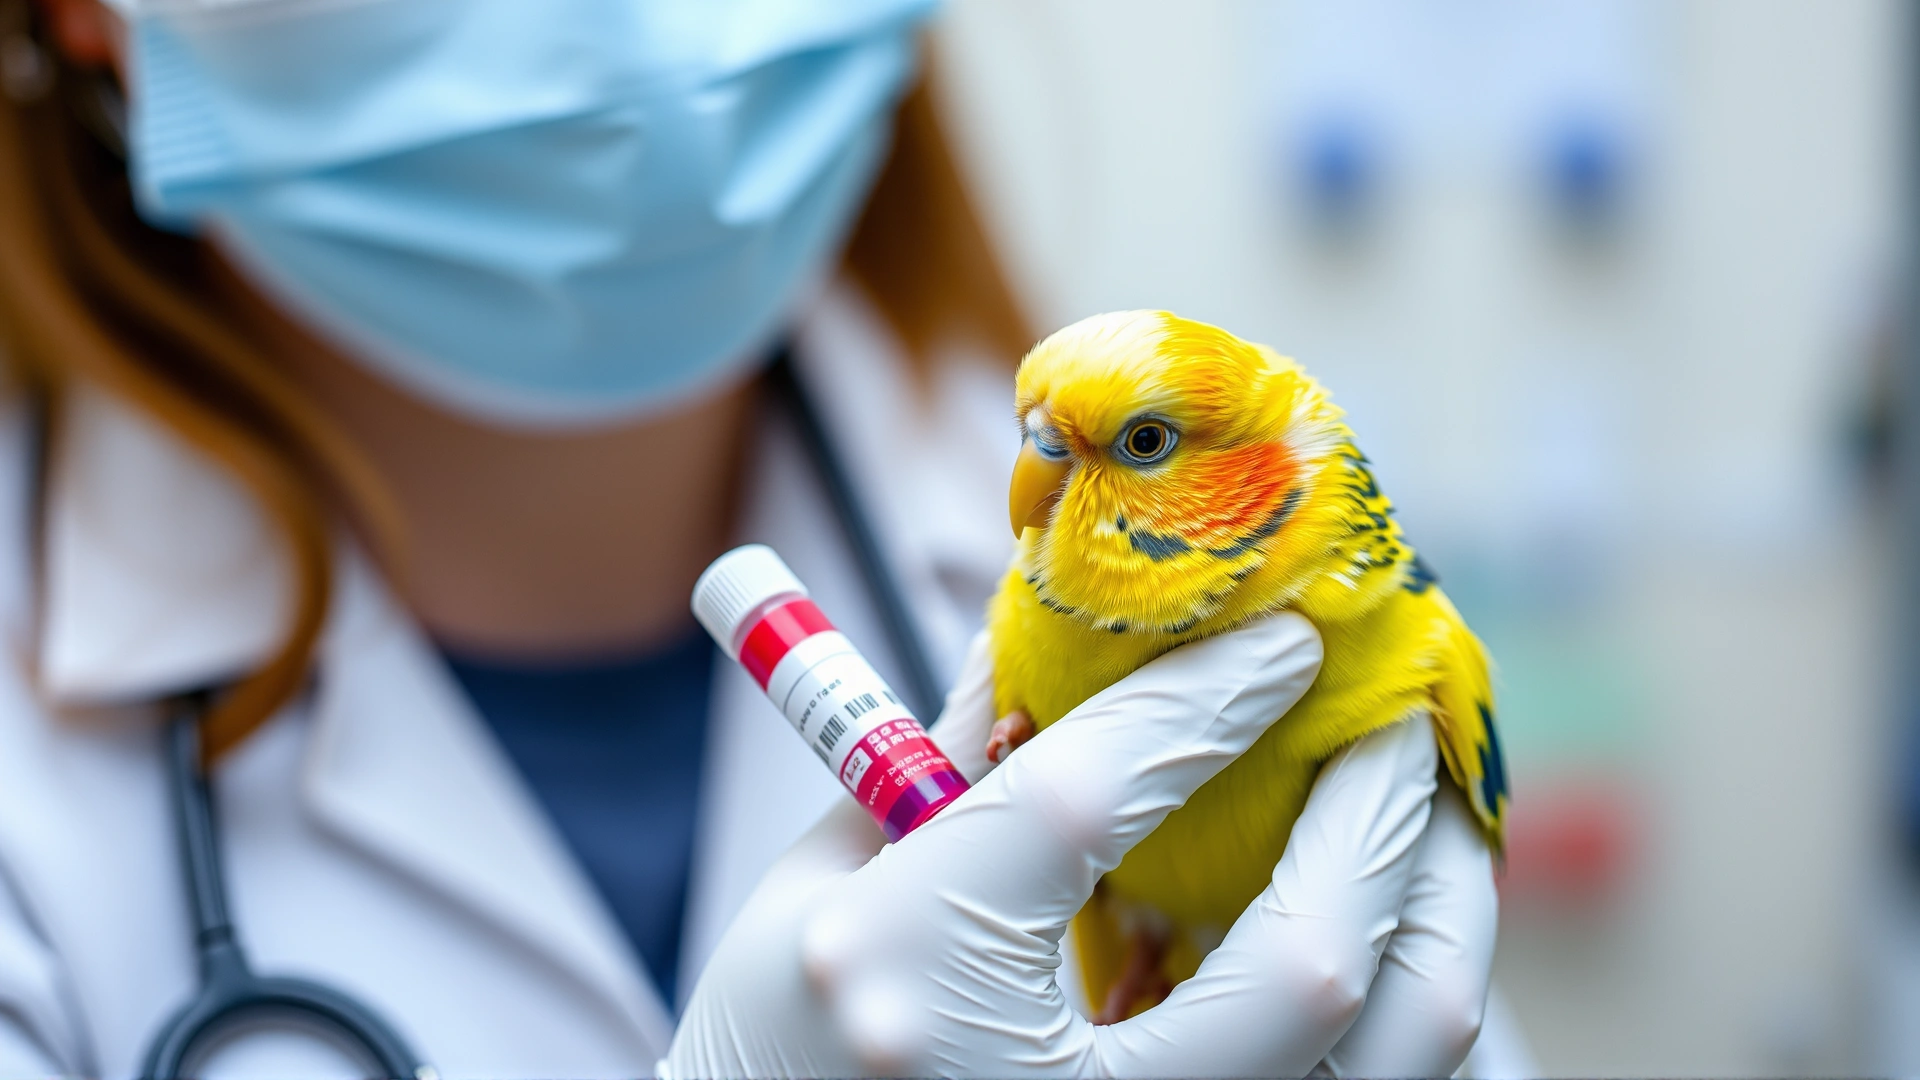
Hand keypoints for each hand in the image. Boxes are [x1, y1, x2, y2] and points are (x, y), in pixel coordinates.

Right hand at [662, 615, 1494, 1077]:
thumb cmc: (772, 1034)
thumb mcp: (829, 874)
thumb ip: (950, 753)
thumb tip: (1069, 634)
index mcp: (903, 978)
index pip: (1083, 805)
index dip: (1204, 700)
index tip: (1289, 638)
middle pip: (1296, 967)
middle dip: (1377, 819)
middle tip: (1398, 723)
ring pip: (1373, 1061)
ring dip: (1433, 920)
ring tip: (1433, 817)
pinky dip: (1393, 1009)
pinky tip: (1387, 929)